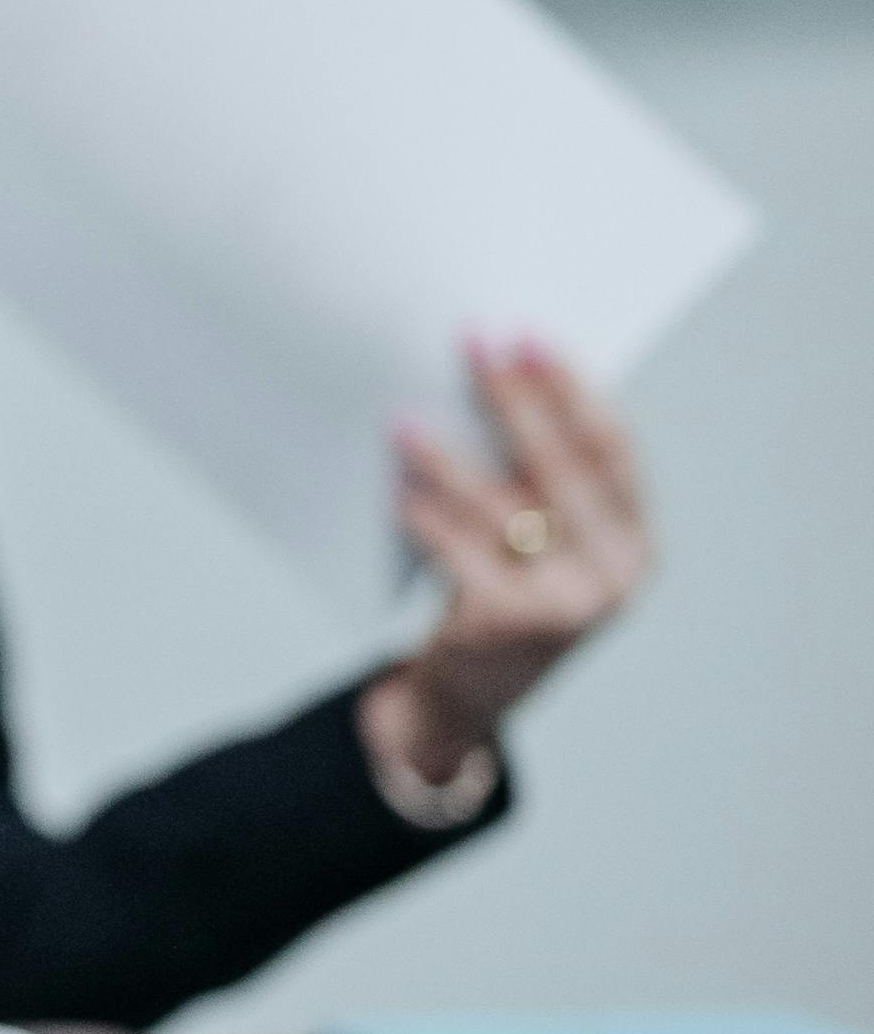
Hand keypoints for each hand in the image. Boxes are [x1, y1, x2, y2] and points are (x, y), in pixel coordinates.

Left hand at [367, 335, 653, 787]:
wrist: (471, 696)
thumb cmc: (505, 596)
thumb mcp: (544, 544)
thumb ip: (538, 483)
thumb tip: (490, 380)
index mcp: (636, 541)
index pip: (613, 448)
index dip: (572, 389)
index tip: (530, 336)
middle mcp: (616, 573)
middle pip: (561, 466)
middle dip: (515, 399)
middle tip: (474, 345)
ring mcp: (569, 603)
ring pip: (505, 508)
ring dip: (451, 458)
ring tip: (405, 419)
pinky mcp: (510, 624)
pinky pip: (461, 554)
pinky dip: (427, 519)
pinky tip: (397, 491)